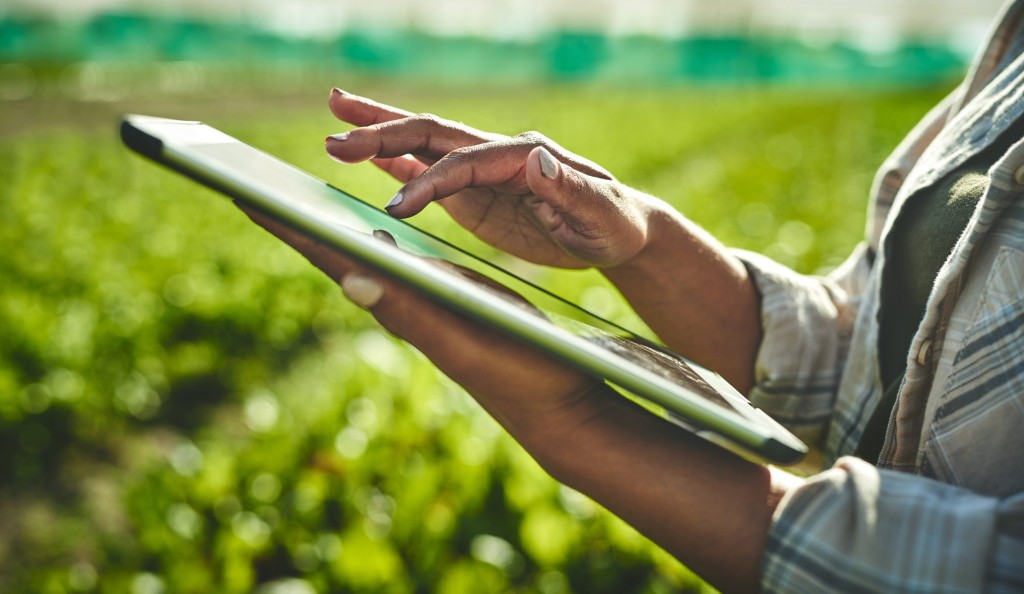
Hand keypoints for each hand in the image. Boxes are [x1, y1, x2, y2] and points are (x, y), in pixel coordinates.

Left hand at [236, 204, 606, 448]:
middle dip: (296, 220)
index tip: (240, 191)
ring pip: (363, 258)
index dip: (287, 226)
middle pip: (336, 254)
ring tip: (295, 198)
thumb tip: (352, 279)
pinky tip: (372, 228)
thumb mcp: (465, 336)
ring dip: (328, 227)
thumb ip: (413, 309)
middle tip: (252, 183)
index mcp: (400, 305)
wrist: (557, 405)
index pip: (331, 258)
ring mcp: (424, 303)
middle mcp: (402, 303)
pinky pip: (399, 262)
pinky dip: (374, 237)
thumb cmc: (520, 370)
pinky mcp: (448, 302)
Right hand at [324, 88, 662, 268]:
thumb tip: (535, 156)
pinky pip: (431, 171)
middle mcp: (498, 154)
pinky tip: (368, 157)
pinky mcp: (477, 191)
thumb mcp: (601, 212)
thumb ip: (569, 188)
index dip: (428, 181)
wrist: (618, 230)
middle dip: (383, 132)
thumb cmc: (615, 224)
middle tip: (335, 133)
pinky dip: (397, 163)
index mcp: (524, 156)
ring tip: (333, 131)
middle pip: (432, 134)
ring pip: (424, 145)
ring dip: (379, 136)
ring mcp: (484, 171)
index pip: (464, 163)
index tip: (396, 208)